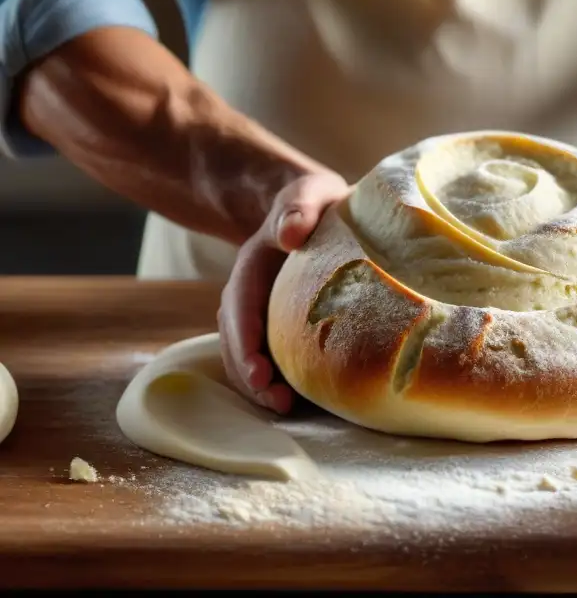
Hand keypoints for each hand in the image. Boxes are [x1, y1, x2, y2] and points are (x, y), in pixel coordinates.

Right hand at [218, 172, 348, 412]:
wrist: (313, 208)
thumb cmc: (315, 202)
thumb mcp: (308, 193)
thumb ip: (298, 207)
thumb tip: (289, 234)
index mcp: (252, 266)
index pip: (240, 307)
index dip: (246, 341)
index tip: (259, 372)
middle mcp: (247, 294)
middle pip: (237, 339)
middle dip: (250, 374)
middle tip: (279, 402)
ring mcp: (259, 312)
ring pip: (248, 354)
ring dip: (260, 385)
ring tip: (288, 408)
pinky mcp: (275, 325)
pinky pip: (268, 355)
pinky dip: (277, 378)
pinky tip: (301, 398)